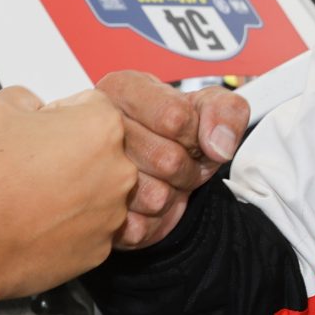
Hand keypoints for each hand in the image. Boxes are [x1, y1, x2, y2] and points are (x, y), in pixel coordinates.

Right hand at [0, 86, 135, 300]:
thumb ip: (28, 98)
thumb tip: (34, 107)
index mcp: (102, 128)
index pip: (93, 106)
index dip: (60, 114)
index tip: (40, 131)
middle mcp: (118, 171)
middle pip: (101, 150)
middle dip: (71, 153)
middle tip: (31, 165)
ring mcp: (112, 214)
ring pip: (97, 191)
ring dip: (72, 190)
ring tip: (32, 195)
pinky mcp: (100, 248)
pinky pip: (89, 227)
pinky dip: (69, 224)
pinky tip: (38, 222)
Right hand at [96, 71, 249, 247]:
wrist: (159, 168)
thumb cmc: (179, 132)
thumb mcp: (212, 108)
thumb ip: (226, 112)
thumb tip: (218, 146)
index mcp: (122, 88)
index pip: (174, 118)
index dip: (195, 135)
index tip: (191, 134)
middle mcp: (97, 125)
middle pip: (167, 160)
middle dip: (187, 168)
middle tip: (178, 161)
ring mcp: (87, 170)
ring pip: (154, 197)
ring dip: (170, 195)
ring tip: (159, 179)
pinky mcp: (91, 211)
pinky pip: (138, 226)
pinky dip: (151, 220)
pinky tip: (142, 201)